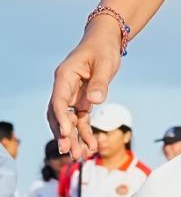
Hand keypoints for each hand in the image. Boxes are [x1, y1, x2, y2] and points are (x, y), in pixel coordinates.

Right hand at [47, 13, 126, 160]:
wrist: (107, 40)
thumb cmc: (103, 48)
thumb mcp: (105, 64)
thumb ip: (100, 82)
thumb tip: (96, 101)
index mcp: (64, 76)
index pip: (58, 101)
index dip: (61, 118)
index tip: (66, 132)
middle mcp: (64, 87)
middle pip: (59, 115)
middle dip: (63, 134)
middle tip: (68, 152)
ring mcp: (72, 94)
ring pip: (68, 120)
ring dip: (73, 138)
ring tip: (80, 156)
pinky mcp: (82, 99)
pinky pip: (81, 119)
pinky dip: (84, 133)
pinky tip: (90, 147)